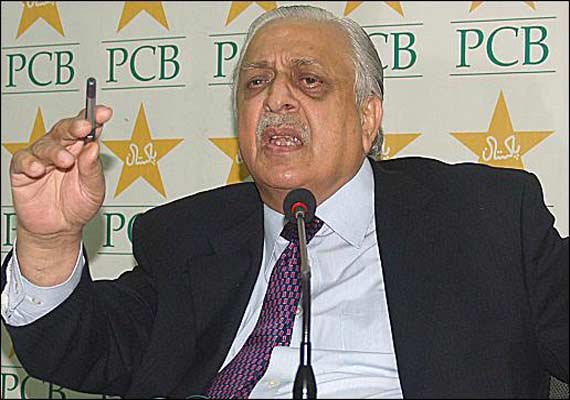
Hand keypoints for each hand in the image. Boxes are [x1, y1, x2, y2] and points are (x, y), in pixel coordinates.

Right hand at [9, 106, 111, 281]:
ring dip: (56, 150)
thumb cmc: (78, 205)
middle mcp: (61, 149)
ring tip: (66, 161)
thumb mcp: (93, 190)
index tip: (103, 112)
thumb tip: (94, 147)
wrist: (59, 228)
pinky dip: (30, 162)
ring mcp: (42, 158)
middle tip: (84, 126)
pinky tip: (39, 169)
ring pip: (46, 144)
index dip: (94, 117)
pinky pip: (23, 160)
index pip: (87, 128)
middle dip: (75, 126)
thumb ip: (93, 170)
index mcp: (82, 149)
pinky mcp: (23, 170)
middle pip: (65, 130)